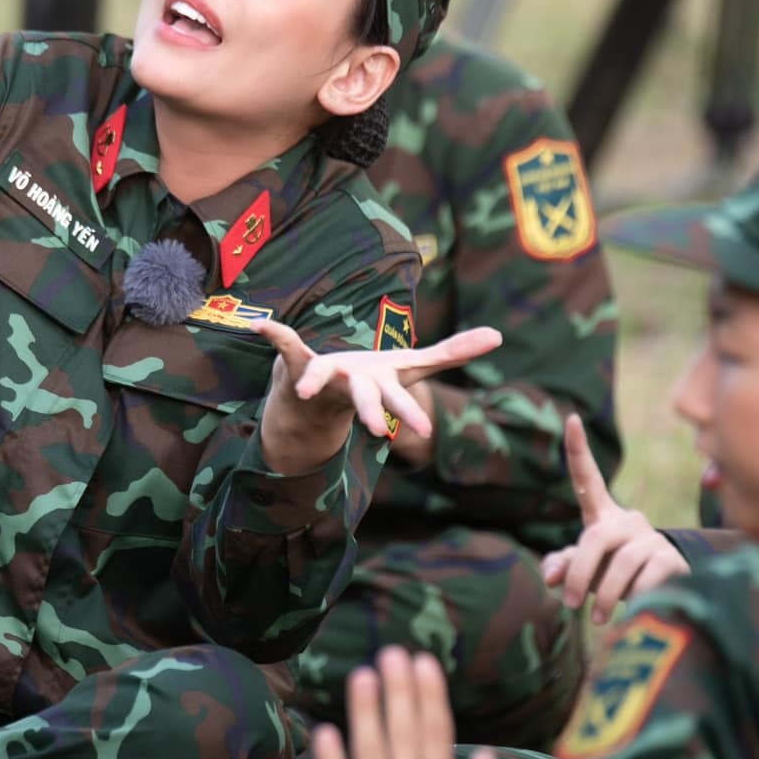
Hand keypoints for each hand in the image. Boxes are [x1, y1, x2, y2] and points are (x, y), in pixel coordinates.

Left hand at [255, 319, 499, 474]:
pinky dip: (274, 334)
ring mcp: (322, 376)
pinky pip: (286, 346)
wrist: (311, 408)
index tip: (425, 432)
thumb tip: (499, 334)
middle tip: (377, 433)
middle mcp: (351, 386)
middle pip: (363, 399)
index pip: (397, 402)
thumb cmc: (368, 384)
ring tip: (300, 390)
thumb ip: (451, 353)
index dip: (409, 414)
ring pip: (319, 376)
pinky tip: (259, 325)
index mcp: (378, 387)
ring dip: (311, 382)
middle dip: (371, 412)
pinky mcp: (296, 364)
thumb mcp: (410, 367)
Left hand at [313, 648, 501, 758]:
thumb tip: (484, 755)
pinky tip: (324, 731)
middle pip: (404, 733)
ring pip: (371, 753)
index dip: (428, 695)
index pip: (436, 733)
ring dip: (367, 712)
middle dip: (399, 690)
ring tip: (362, 674)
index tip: (423, 662)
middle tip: (393, 651)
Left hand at [541, 414, 687, 626]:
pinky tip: (634, 609)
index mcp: (603, 517)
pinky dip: (634, 599)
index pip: (588, 479)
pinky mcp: (672, 559)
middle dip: (581, 574)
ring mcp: (651, 538)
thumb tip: (550, 575)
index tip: (570, 418)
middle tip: (571, 603)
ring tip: (598, 619)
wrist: (664, 592)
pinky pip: (648, 578)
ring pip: (621, 564)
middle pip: (596, 539)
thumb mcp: (586, 570)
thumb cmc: (613, 576)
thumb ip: (563, 566)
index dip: (578, 450)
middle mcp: (627, 520)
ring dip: (605, 596)